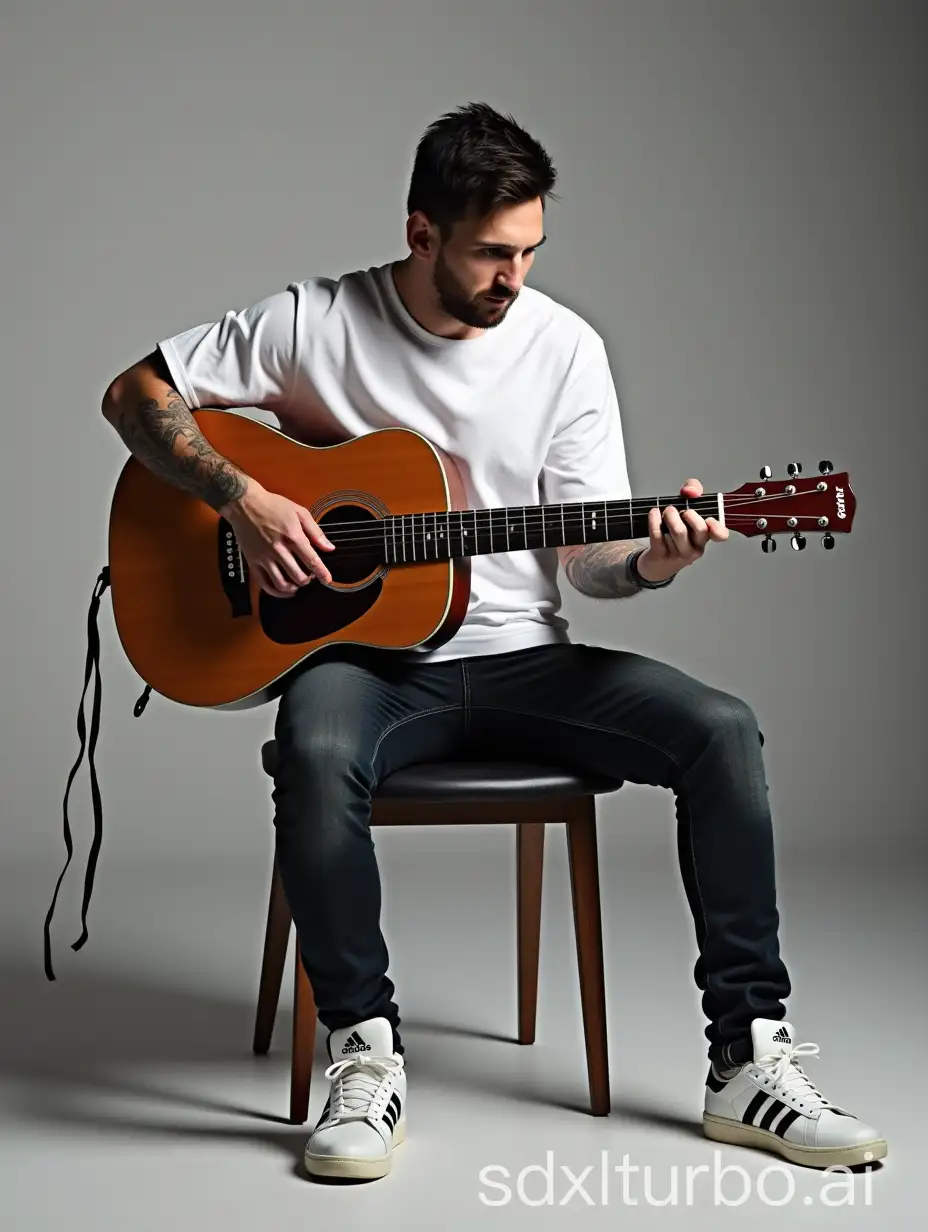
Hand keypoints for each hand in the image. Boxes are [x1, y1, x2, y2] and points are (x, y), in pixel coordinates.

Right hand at [220, 480, 334, 596]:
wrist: (244, 503)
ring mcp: (264, 557)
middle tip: (310, 577)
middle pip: (298, 576)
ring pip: (281, 583)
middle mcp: (278, 549)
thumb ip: (316, 532)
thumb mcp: (299, 512)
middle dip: (308, 580)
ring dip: (293, 588)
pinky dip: (275, 592)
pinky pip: (264, 583)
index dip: (322, 573)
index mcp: (292, 536)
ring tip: (298, 584)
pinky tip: (283, 590)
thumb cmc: (272, 505)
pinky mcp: (253, 562)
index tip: (328, 580)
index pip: (311, 560)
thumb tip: (329, 547)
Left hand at [636, 478, 728, 582]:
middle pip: (700, 529)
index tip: (709, 519)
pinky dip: (655, 521)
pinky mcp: (662, 556)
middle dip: (689, 514)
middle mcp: (696, 546)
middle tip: (678, 509)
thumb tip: (690, 490)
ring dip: (669, 517)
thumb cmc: (673, 531)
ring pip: (679, 532)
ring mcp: (680, 554)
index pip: (720, 535)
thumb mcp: (686, 506)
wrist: (657, 560)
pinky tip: (654, 513)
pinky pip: (658, 535)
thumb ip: (692, 490)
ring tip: (665, 512)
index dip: (718, 527)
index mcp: (705, 535)